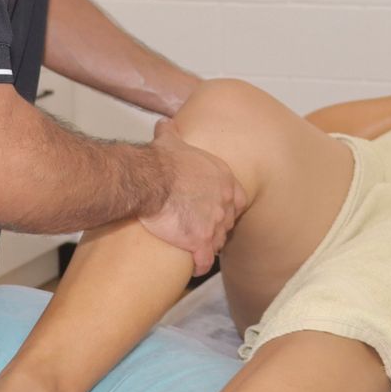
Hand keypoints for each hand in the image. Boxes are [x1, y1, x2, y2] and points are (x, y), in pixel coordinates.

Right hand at [139, 119, 246, 275]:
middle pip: (227, 223)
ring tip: (197, 251)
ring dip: (209, 247)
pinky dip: (199, 266)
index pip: (239, 200)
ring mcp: (214, 224)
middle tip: (204, 232)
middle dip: (217, 228)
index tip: (216, 212)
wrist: (151, 180)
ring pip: (217, 243)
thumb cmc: (161, 161)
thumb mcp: (170, 141)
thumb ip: (172, 133)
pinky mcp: (200, 242)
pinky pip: (204, 261)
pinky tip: (194, 268)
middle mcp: (225, 202)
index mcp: (224, 179)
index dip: (227, 208)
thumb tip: (165, 124)